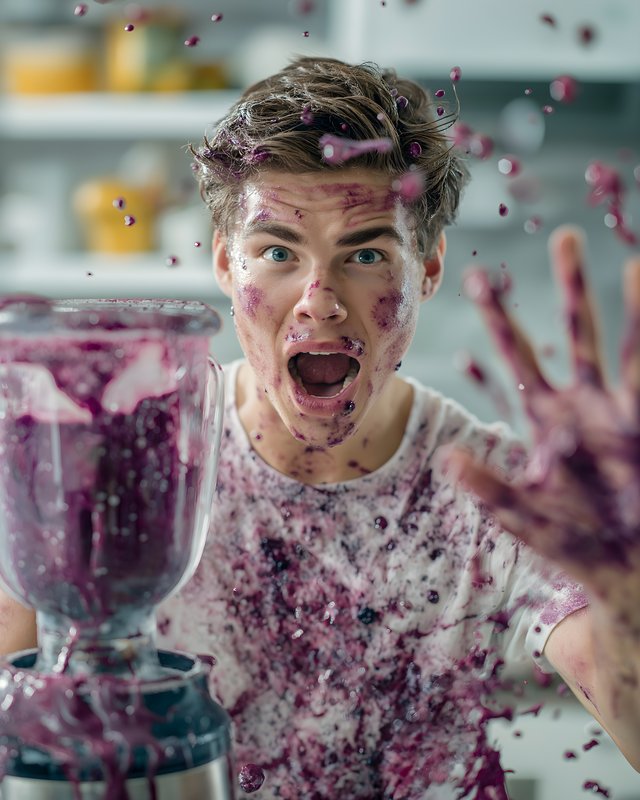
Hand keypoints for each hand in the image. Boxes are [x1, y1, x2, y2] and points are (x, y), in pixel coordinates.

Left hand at [448, 226, 639, 613]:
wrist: (624, 569)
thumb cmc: (573, 543)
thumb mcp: (522, 519)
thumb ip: (489, 490)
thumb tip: (448, 460)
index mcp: (546, 419)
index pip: (519, 358)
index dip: (500, 320)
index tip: (480, 279)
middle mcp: (584, 407)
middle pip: (575, 333)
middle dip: (572, 286)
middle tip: (569, 236)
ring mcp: (620, 415)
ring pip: (624, 349)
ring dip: (633, 308)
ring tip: (636, 263)